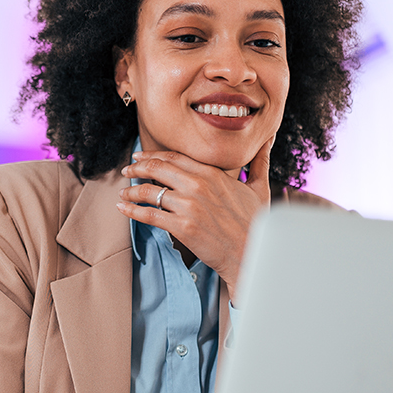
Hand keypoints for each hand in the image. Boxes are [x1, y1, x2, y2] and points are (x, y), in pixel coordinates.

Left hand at [117, 135, 274, 301]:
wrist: (252, 253)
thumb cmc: (257, 223)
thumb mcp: (260, 187)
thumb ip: (259, 161)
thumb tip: (268, 138)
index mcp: (212, 173)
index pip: (175, 157)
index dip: (154, 155)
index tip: (141, 156)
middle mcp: (198, 185)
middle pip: (158, 168)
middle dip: (138, 167)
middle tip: (128, 169)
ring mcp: (188, 206)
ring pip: (150, 191)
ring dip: (132, 190)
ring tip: (124, 192)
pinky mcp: (181, 227)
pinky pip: (149, 215)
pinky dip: (132, 211)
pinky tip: (123, 208)